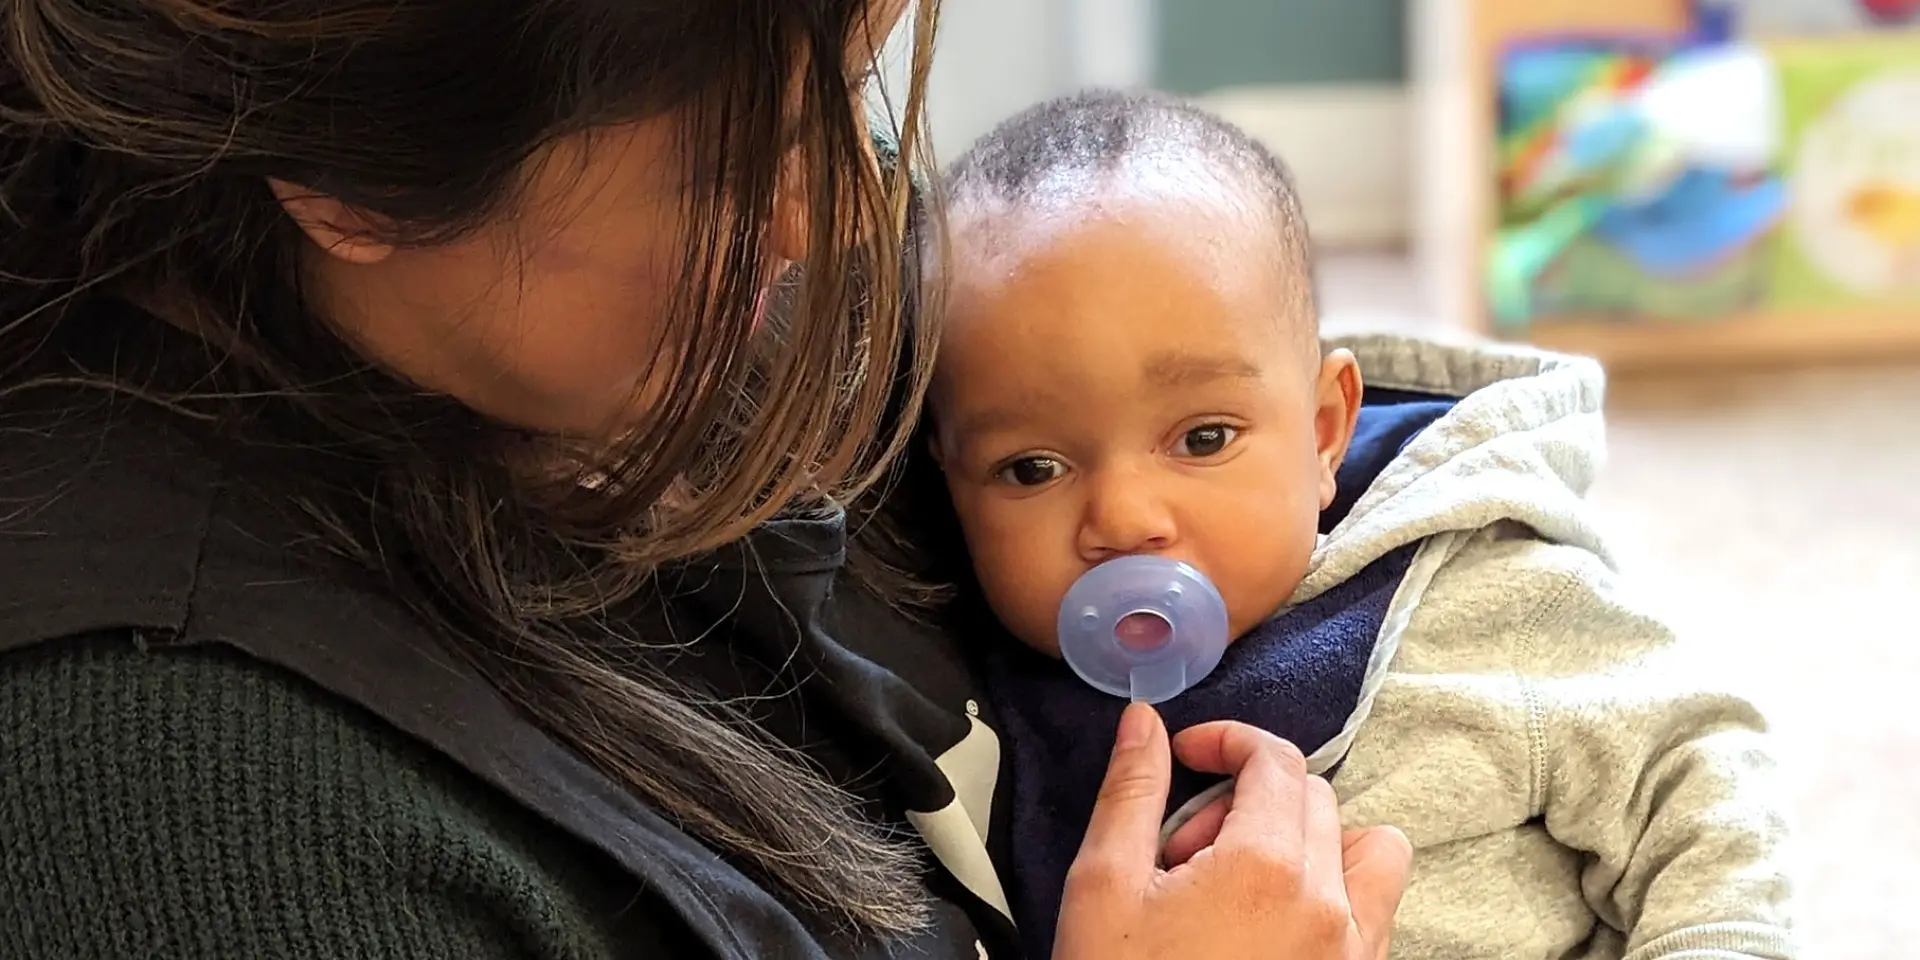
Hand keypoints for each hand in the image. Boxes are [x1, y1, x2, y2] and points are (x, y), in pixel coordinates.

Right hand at [1053, 704, 1412, 959]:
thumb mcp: (1105, 885)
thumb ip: (1132, 792)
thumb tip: (1144, 725)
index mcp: (1266, 866)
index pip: (1274, 759)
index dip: (1227, 741)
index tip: (1188, 756)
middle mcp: (1328, 905)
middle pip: (1314, 798)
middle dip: (1248, 800)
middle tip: (1185, 849)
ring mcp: (1351, 952)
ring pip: (1368, 853)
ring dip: (1313, 842)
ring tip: (1245, 879)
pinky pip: (1374, 914)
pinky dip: (1334, 896)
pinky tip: (1265, 926)